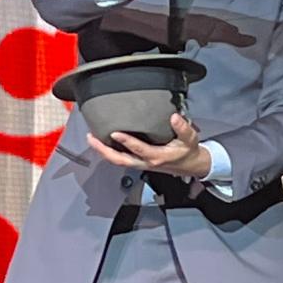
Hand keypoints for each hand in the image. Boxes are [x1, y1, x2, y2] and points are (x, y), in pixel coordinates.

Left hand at [87, 112, 212, 179]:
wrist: (190, 166)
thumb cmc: (188, 151)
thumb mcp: (190, 139)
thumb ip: (183, 128)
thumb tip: (174, 117)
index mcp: (157, 157)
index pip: (138, 149)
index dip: (126, 142)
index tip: (114, 132)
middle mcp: (146, 162)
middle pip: (120, 160)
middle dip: (104, 151)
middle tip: (91, 138)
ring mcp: (140, 164)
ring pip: (118, 161)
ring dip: (103, 152)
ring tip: (92, 139)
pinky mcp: (138, 163)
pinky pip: (121, 160)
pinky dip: (109, 153)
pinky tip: (102, 144)